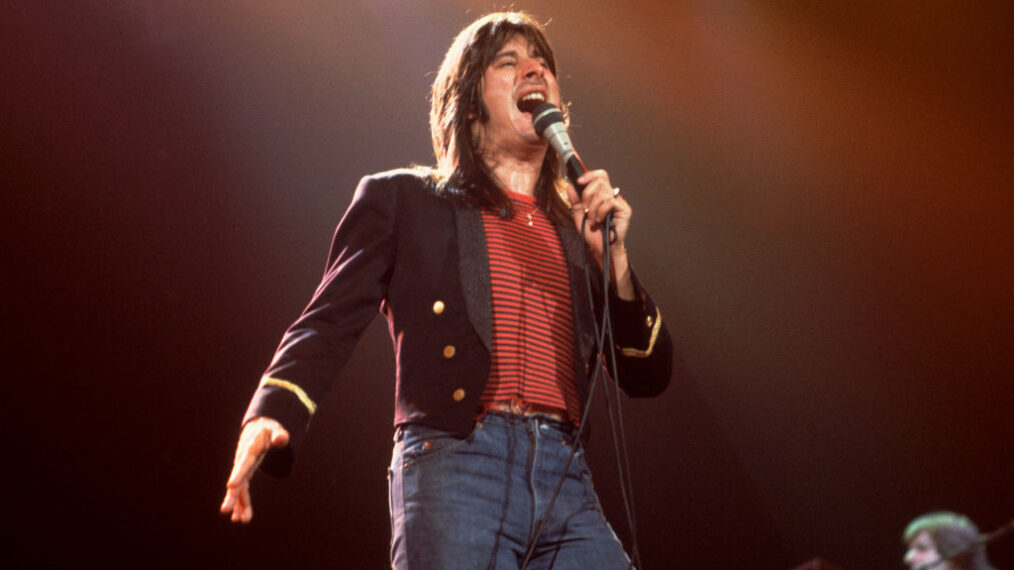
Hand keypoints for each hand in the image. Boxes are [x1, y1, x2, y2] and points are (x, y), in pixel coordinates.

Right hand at [220, 416, 289, 522]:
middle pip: (237, 479)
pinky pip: (242, 490)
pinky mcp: (244, 475)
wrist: (258, 428)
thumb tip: (281, 439)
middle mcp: (242, 461)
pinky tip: (239, 517)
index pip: (244, 462)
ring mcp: (242, 469)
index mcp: (249, 449)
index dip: (237, 474)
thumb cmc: (269, 430)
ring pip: (239, 488)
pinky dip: (242, 503)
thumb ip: (279, 435)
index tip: (230, 486)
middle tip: (225, 511)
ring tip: (239, 521)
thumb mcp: (276, 429)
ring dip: (239, 504)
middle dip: (232, 495)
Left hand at [565, 170, 634, 299]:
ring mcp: (619, 202)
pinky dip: (600, 211)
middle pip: (600, 180)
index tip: (578, 181)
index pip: (599, 176)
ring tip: (593, 220)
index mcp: (602, 196)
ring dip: (593, 208)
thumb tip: (570, 186)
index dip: (589, 175)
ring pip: (602, 192)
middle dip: (587, 193)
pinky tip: (599, 220)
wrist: (600, 250)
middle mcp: (612, 196)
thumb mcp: (579, 217)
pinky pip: (609, 202)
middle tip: (586, 208)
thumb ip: (575, 202)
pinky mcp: (624, 210)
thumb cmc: (593, 236)